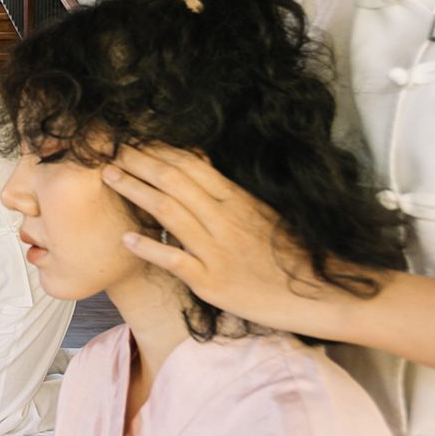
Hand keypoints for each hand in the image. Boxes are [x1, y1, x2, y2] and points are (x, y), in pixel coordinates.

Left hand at [103, 144, 326, 329]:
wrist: (325, 294)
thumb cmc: (294, 257)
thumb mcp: (267, 217)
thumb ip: (234, 198)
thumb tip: (205, 172)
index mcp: (240, 201)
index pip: (192, 166)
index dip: (159, 151)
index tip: (136, 141)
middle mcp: (226, 220)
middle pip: (174, 181)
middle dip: (139, 162)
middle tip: (111, 150)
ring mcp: (217, 250)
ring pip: (168, 211)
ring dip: (135, 191)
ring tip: (110, 177)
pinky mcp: (212, 282)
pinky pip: (174, 260)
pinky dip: (148, 247)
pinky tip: (126, 237)